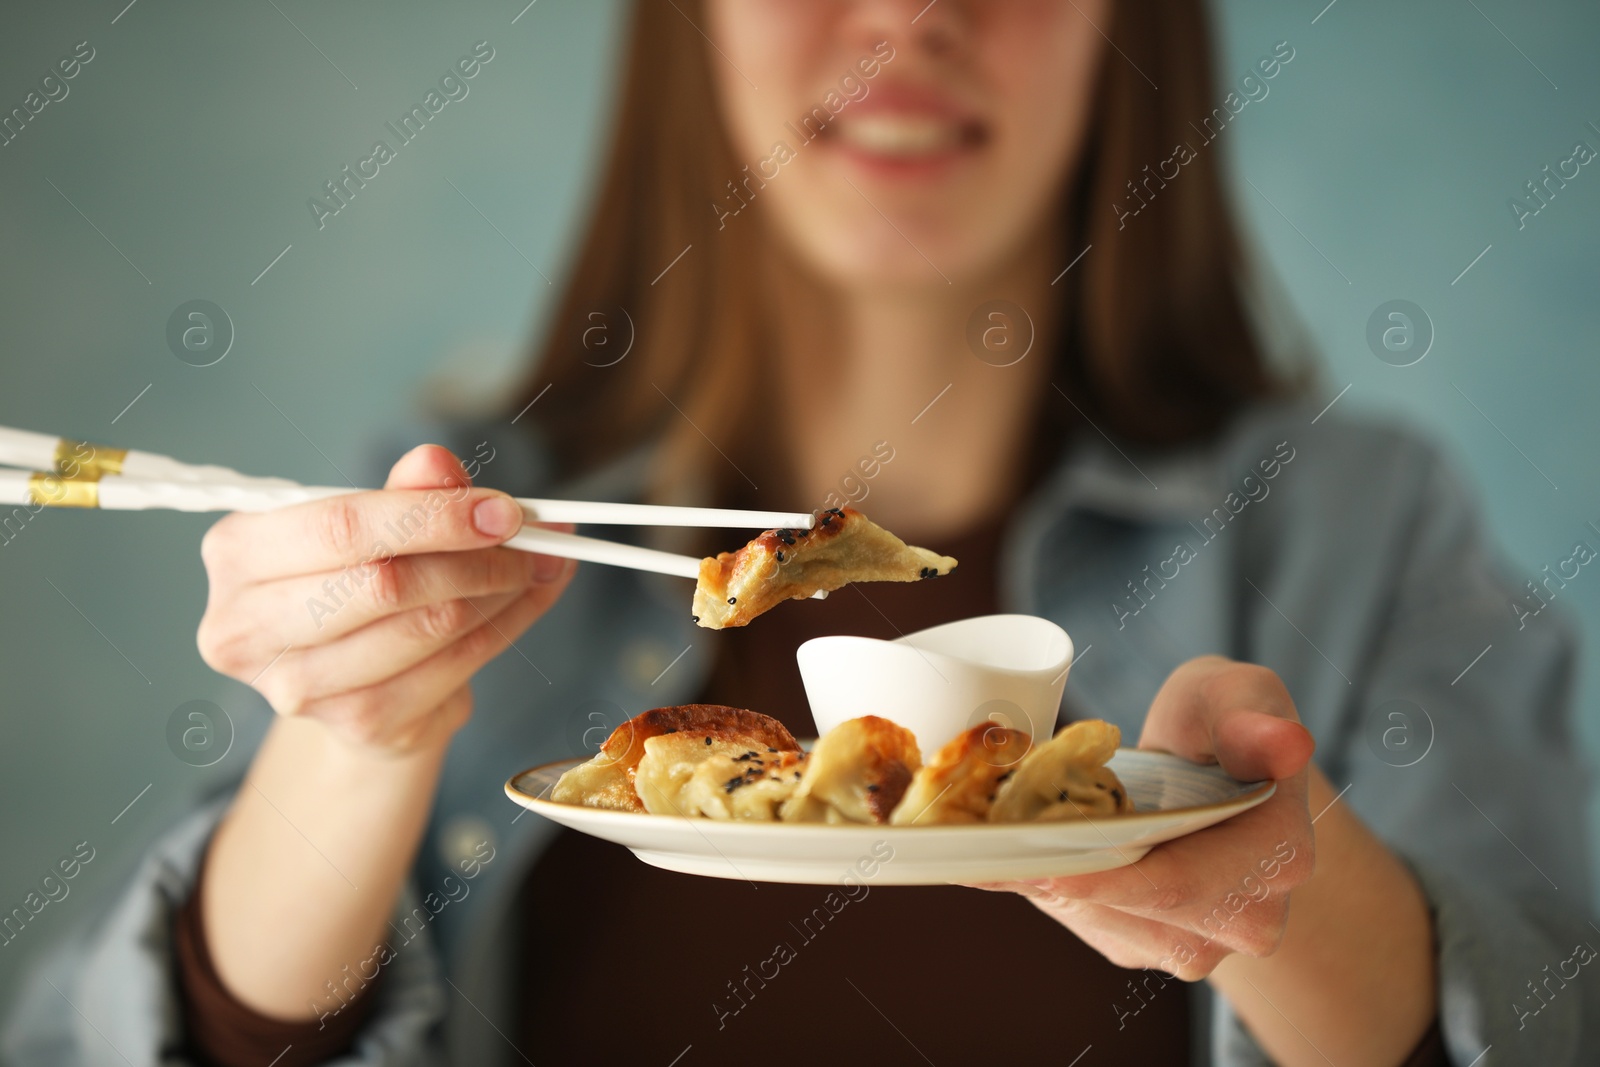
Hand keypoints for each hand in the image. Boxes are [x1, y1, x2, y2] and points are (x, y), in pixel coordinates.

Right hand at [197, 444, 575, 751]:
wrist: (358, 682)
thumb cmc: (358, 583)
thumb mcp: (377, 523)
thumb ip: (405, 490)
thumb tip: (439, 462)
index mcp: (238, 552)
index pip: (341, 526)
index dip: (432, 516)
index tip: (501, 510)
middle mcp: (247, 626)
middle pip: (384, 584)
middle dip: (473, 558)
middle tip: (533, 539)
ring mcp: (297, 688)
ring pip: (427, 627)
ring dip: (500, 593)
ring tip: (538, 565)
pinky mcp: (356, 725)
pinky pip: (453, 667)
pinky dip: (506, 628)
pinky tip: (526, 602)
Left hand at [970, 656, 1315, 978]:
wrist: (1222, 771)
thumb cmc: (1224, 723)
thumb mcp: (1238, 695)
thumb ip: (1252, 716)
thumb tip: (1286, 741)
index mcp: (1278, 855)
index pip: (1178, 883)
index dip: (1103, 877)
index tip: (1036, 865)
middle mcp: (1247, 916)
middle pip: (1132, 909)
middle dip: (1056, 877)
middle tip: (984, 848)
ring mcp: (1201, 941)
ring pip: (1103, 921)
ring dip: (1044, 885)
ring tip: (990, 845)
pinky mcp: (1154, 944)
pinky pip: (1092, 924)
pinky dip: (1049, 889)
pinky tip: (1015, 856)